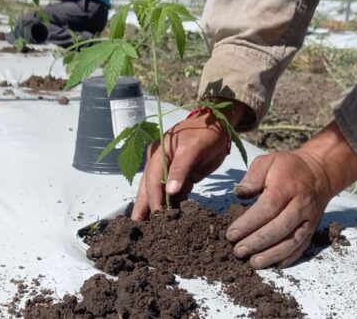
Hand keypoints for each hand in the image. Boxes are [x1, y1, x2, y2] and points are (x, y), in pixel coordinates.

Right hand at [131, 100, 245, 220]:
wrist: (219, 124)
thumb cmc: (205, 132)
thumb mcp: (194, 148)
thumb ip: (181, 169)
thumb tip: (170, 192)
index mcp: (157, 154)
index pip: (151, 181)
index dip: (153, 199)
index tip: (157, 216)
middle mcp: (159, 164)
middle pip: (148, 189)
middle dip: (144, 209)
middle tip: (138, 230)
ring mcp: (169, 171)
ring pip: (159, 193)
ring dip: (157, 210)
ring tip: (153, 230)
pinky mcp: (180, 177)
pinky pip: (173, 194)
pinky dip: (172, 206)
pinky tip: (172, 220)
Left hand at [226, 122, 356, 268]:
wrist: (320, 173)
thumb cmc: (287, 167)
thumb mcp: (267, 162)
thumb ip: (252, 177)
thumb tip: (239, 194)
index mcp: (287, 187)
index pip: (267, 209)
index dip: (249, 224)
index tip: (232, 234)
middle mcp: (300, 205)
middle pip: (279, 228)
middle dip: (257, 242)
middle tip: (238, 251)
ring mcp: (309, 219)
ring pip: (292, 241)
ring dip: (272, 255)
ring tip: (253, 263)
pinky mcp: (313, 228)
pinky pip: (302, 246)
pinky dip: (289, 258)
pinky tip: (275, 265)